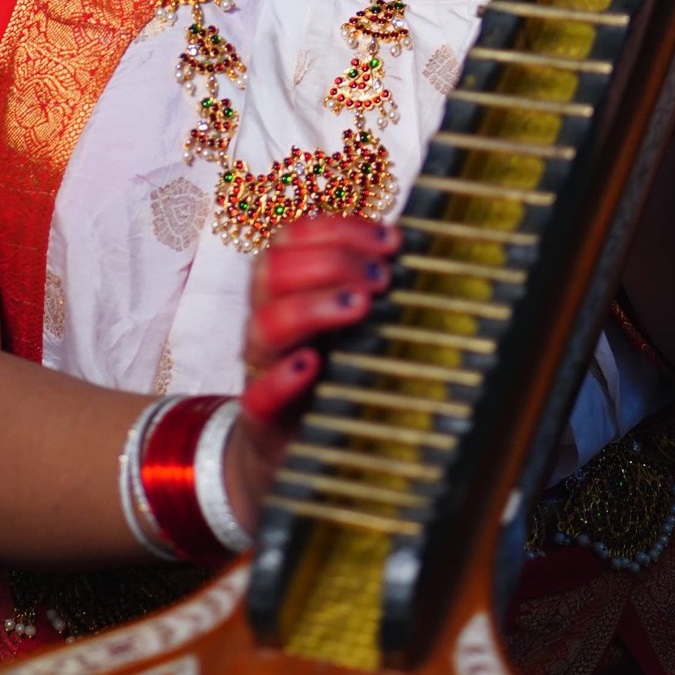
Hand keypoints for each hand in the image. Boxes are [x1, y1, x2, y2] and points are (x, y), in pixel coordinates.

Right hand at [224, 215, 399, 533]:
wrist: (292, 446)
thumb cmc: (330, 369)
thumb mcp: (345, 321)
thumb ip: (367, 283)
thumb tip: (416, 248)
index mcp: (285, 286)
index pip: (293, 235)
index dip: (340, 228)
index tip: (390, 240)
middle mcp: (268, 317)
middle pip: (274, 268)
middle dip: (333, 261)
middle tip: (381, 279)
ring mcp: (263, 366)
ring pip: (265, 321)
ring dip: (313, 306)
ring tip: (359, 307)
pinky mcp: (263, 417)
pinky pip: (258, 394)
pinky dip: (282, 378)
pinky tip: (310, 367)